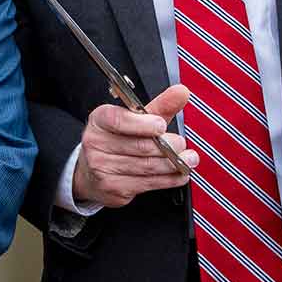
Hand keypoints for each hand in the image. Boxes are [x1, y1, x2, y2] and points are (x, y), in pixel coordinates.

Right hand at [71, 84, 197, 208]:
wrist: (92, 172)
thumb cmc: (117, 140)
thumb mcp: (136, 119)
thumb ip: (160, 106)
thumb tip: (181, 92)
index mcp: (100, 120)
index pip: (118, 120)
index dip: (142, 124)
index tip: (161, 125)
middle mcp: (96, 143)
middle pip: (139, 145)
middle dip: (167, 145)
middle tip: (181, 143)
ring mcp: (102, 168)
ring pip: (146, 166)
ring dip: (173, 163)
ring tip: (188, 159)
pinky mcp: (113, 188)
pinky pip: (147, 183)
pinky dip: (168, 179)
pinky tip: (179, 173)